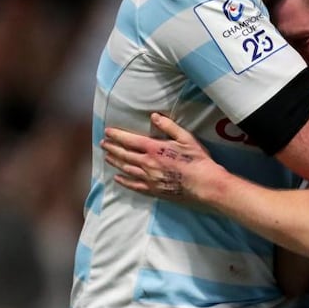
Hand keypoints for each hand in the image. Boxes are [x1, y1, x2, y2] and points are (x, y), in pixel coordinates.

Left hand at [101, 113, 220, 201]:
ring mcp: (149, 178)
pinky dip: (124, 181)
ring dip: (115, 162)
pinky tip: (117, 178)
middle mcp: (148, 163)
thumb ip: (169, 126)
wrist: (205, 185)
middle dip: (112, 148)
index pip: (130, 140)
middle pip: (124, 154)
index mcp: (155, 149)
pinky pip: (133, 185)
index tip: (108, 132)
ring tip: (107, 157)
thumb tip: (154, 116)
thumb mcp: (186, 138)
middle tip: (103, 143)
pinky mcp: (153, 191)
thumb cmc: (198, 161)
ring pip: (126, 169)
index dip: (117, 135)